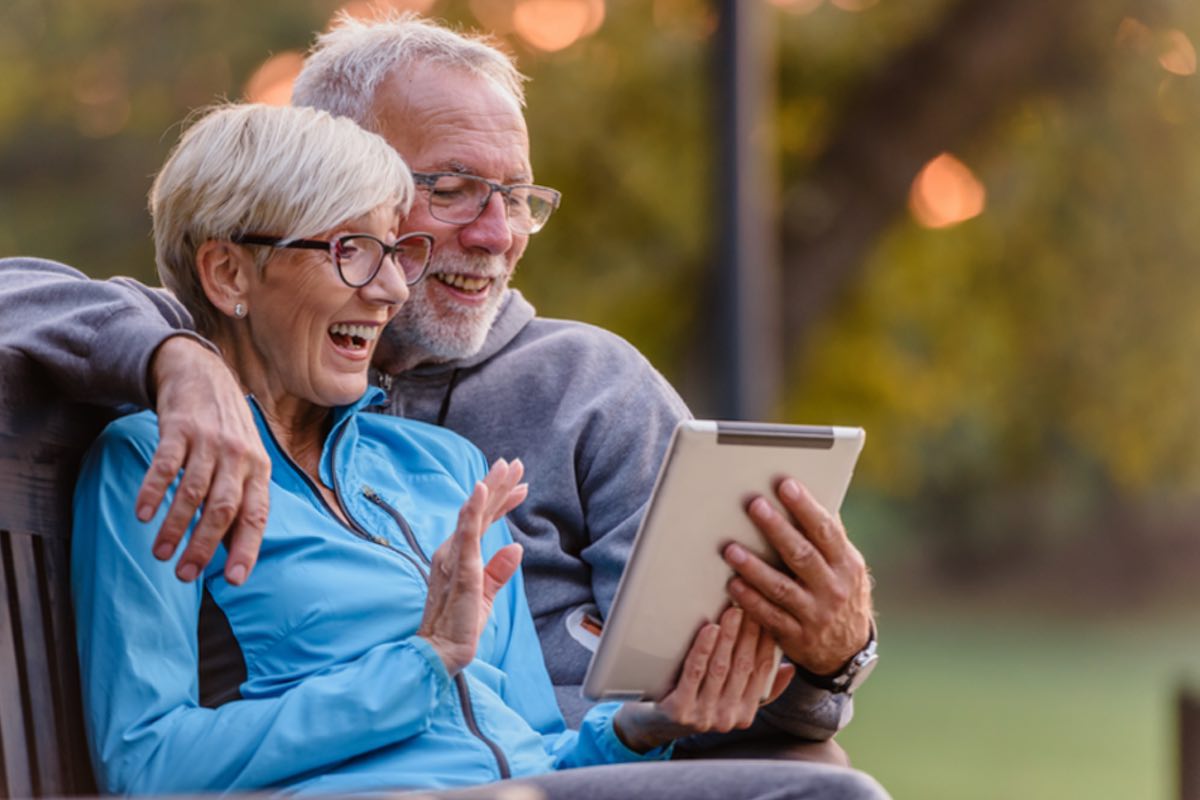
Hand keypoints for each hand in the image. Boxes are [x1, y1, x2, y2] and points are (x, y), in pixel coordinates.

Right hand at [140, 336, 269, 585]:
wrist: (203, 375)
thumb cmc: (227, 432)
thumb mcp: (247, 462)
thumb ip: (242, 502)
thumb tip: (235, 554)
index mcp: (259, 469)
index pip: (256, 515)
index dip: (246, 548)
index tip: (233, 580)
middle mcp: (239, 456)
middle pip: (224, 508)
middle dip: (204, 545)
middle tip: (184, 575)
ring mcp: (210, 441)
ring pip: (194, 491)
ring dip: (176, 526)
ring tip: (161, 553)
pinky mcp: (180, 428)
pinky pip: (166, 464)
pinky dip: (154, 491)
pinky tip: (143, 515)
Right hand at [418, 459, 527, 675]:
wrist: (442, 651)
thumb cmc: (461, 624)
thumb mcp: (487, 593)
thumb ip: (499, 570)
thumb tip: (515, 547)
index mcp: (460, 555)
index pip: (483, 521)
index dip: (502, 501)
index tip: (522, 485)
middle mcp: (453, 550)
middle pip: (479, 510)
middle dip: (498, 485)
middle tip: (515, 463)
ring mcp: (454, 557)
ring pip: (473, 514)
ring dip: (489, 489)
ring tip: (505, 468)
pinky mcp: (460, 568)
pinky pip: (467, 535)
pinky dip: (473, 511)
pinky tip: (480, 491)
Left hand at [612, 607, 794, 752]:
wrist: (658, 724)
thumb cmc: (699, 702)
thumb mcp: (732, 699)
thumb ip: (762, 688)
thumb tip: (789, 668)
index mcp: (745, 714)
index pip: (762, 672)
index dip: (766, 642)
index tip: (767, 617)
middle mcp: (728, 718)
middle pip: (742, 666)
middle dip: (748, 633)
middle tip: (750, 606)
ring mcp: (704, 715)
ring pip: (720, 668)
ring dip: (729, 637)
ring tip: (733, 612)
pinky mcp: (680, 710)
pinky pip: (694, 673)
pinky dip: (703, 650)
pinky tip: (710, 630)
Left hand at [724, 478, 873, 676]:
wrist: (848, 651)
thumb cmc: (841, 593)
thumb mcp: (846, 567)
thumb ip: (829, 537)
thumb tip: (814, 495)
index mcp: (847, 565)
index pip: (826, 531)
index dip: (806, 507)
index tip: (786, 485)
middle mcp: (833, 589)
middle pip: (802, 555)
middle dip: (777, 529)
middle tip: (754, 505)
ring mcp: (814, 614)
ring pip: (781, 588)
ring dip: (754, 567)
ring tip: (730, 549)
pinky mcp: (796, 636)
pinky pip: (769, 616)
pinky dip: (749, 599)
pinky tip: (732, 583)